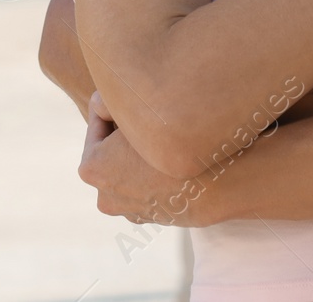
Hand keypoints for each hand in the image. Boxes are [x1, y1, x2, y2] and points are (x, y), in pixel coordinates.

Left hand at [79, 93, 215, 227]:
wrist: (221, 180)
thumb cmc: (173, 140)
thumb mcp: (133, 111)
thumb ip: (106, 101)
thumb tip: (97, 102)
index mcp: (91, 169)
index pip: (99, 119)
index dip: (120, 103)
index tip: (139, 96)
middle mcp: (105, 195)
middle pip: (112, 148)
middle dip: (127, 132)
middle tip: (152, 114)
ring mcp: (130, 210)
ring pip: (131, 168)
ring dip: (142, 154)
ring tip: (165, 138)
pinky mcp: (154, 217)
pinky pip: (149, 184)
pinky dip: (157, 173)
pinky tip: (175, 161)